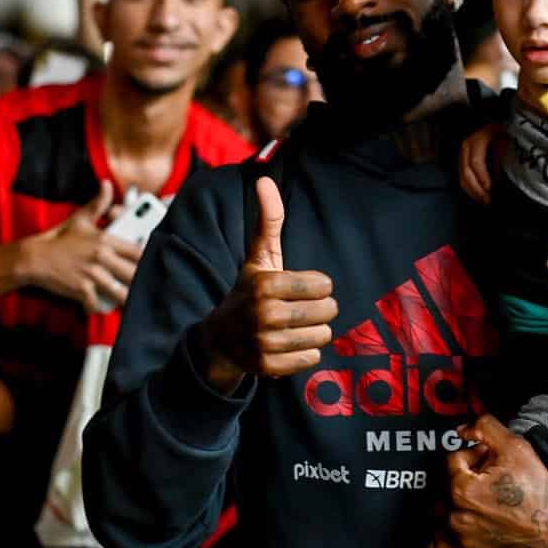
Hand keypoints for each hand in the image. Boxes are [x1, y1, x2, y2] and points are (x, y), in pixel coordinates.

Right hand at [19, 182, 142, 312]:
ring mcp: (91, 274)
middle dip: (139, 283)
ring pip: (119, 292)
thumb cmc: (58, 238)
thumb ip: (99, 203)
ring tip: (127, 301)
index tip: (152, 266)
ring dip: (123, 298)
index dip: (148, 261)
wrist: (34, 257)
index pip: (137, 252)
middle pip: (133, 274)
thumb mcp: (80, 218)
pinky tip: (100, 306)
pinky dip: (99, 307)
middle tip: (143, 288)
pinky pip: (97, 303)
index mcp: (104, 240)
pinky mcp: (81, 290)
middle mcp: (101, 257)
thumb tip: (107, 185)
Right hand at [198, 177, 336, 390]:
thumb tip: (264, 179)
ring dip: (313, 332)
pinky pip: (312, 358)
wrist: (220, 340)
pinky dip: (305, 353)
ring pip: (322, 336)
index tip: (298, 288)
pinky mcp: (268, 368)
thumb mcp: (258, 257)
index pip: (323, 285)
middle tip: (298, 309)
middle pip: (327, 312)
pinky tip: (286, 345)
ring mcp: (264, 343)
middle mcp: (263, 314)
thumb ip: (268, 220)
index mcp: (264, 284)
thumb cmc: (248, 292)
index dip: (317, 286)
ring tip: (292, 327)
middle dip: (319, 309)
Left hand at [435, 415, 547, 547]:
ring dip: (456, 503)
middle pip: (446, 486)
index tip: (488, 459)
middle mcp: (458, 518)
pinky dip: (447, 536)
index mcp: (462, 489)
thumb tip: (462, 430)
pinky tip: (463, 525)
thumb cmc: (539, 487)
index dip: (472, 455)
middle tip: (488, 479)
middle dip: (464, 477)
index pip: (453, 460)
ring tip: (481, 500)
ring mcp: (465, 542)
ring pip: (443, 514)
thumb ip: (483, 427)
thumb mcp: (514, 445)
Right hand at [458, 124, 499, 204]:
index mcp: (477, 140)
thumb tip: (500, 179)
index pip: (476, 162)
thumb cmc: (502, 131)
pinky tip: (479, 194)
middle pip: (466, 172)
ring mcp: (463, 153)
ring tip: (484, 200)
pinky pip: (463, 176)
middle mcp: (466, 147)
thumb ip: (501, 159)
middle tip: (487, 200)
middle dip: (477, 189)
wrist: (494, 123)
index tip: (490, 188)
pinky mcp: (463, 159)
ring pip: (462, 177)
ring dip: (473, 191)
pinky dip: (470, 188)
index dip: (482, 177)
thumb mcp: (505, 141)